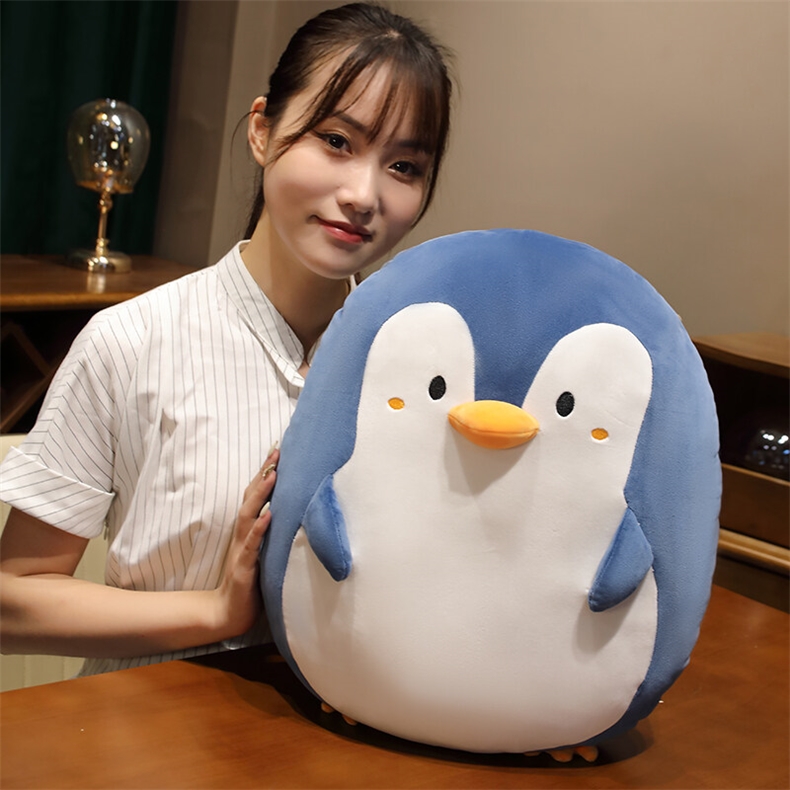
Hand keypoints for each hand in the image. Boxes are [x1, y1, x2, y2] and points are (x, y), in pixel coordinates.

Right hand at [214, 447, 278, 637]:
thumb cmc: (250, 582)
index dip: (265, 474)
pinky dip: (259, 529)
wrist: (228, 613)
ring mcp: (242, 550)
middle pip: (252, 498)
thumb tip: (290, 513)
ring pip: (249, 516)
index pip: (256, 496)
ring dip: (261, 494)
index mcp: (249, 531)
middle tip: (276, 451)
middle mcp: (244, 535)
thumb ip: (272, 534)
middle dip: (264, 474)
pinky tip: (269, 515)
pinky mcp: (244, 568)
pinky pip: (251, 545)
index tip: (278, 451)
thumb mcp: (264, 553)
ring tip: (273, 474)